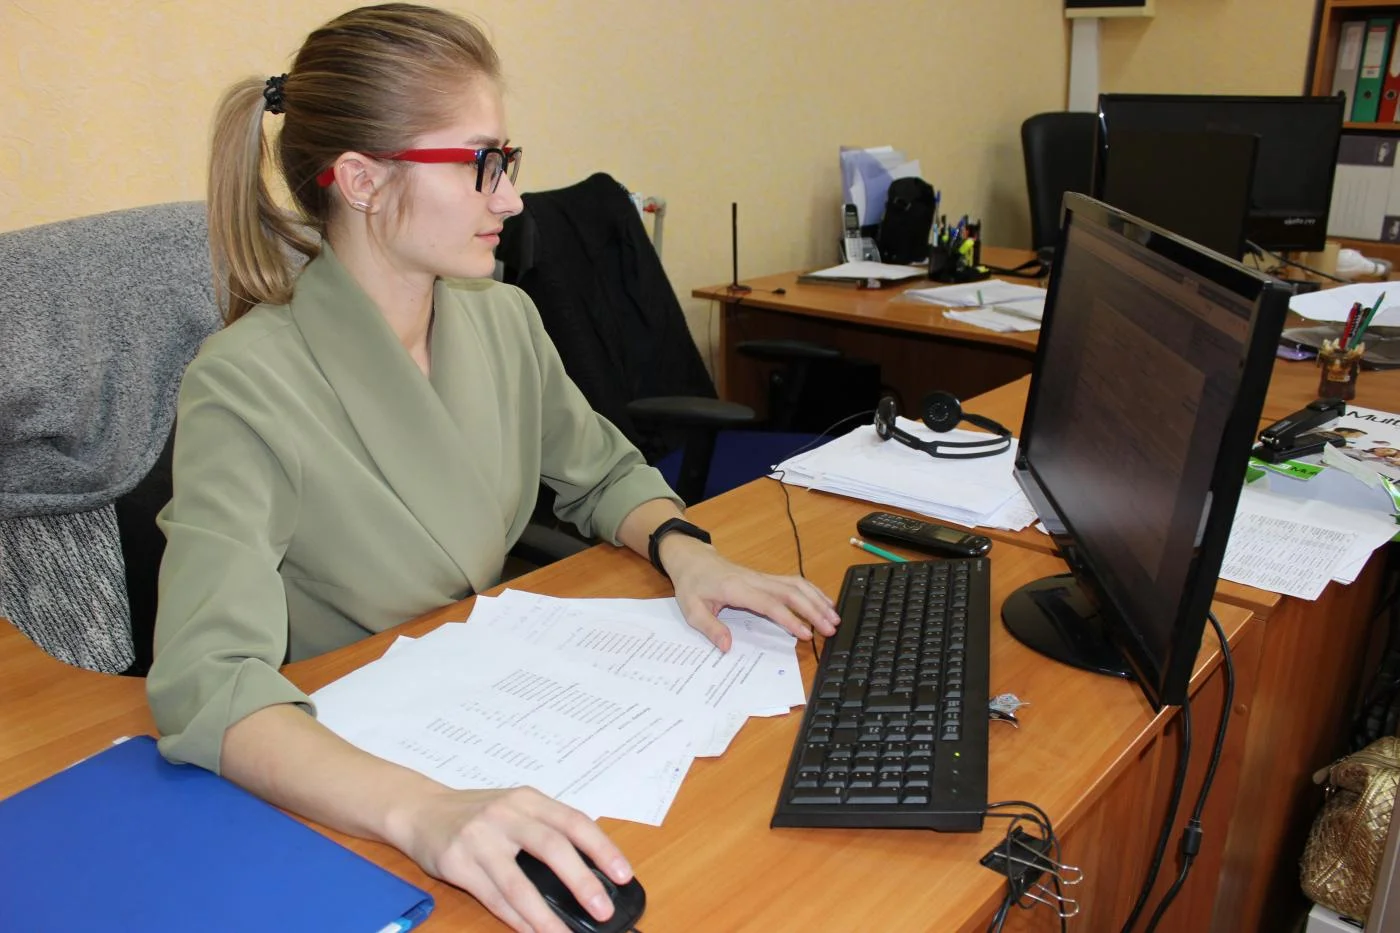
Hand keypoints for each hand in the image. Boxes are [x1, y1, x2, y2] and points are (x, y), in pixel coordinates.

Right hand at [388, 785, 630, 932]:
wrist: (420, 809)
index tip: (623, 875)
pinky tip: (534, 932)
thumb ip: (547, 829)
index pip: (574, 822)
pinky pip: (493, 898)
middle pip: (552, 848)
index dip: (602, 849)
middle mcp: (506, 814)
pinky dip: (517, 920)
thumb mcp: (515, 808)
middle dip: (582, 882)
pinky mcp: (457, 863)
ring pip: (519, 884)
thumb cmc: (477, 813)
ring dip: (546, 915)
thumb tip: (591, 871)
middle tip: (602, 910)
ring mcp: (479, 839)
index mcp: (528, 799)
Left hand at [659, 535, 839, 650]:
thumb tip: (727, 646)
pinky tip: (824, 602)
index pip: (770, 604)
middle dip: (814, 610)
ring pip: (797, 584)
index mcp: (737, 589)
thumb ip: (709, 628)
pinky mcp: (766, 578)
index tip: (806, 634)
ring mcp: (763, 577)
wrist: (693, 558)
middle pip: (791, 592)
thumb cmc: (693, 584)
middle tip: (831, 629)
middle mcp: (755, 580)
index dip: (790, 619)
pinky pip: (794, 582)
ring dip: (817, 599)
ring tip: (835, 617)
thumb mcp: (691, 609)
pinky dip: (812, 591)